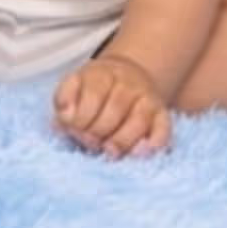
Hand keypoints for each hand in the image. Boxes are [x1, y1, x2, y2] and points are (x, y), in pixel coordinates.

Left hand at [53, 54, 170, 157]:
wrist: (126, 76)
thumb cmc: (94, 90)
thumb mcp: (75, 86)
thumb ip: (65, 100)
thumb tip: (63, 118)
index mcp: (103, 73)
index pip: (93, 94)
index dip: (81, 118)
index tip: (73, 130)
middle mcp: (128, 83)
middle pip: (115, 108)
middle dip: (98, 132)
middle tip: (90, 144)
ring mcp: (147, 99)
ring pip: (139, 120)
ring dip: (121, 141)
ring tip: (108, 152)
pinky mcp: (162, 116)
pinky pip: (163, 130)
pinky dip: (153, 144)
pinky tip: (138, 154)